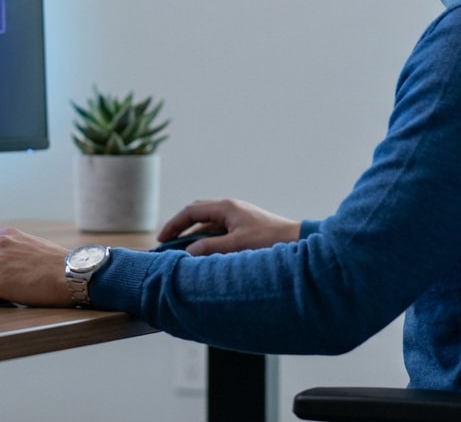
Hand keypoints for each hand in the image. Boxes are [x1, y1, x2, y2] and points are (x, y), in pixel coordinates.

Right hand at [158, 199, 300, 254]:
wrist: (298, 241)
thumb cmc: (270, 240)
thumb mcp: (237, 245)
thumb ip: (211, 248)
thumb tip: (189, 253)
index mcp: (226, 207)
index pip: (192, 211)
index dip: (174, 224)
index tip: (162, 238)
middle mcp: (230, 209)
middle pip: (198, 214)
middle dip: (181, 227)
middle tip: (168, 242)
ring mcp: (238, 217)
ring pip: (209, 224)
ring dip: (195, 236)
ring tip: (184, 252)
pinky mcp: (245, 227)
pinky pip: (220, 231)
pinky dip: (208, 240)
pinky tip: (206, 254)